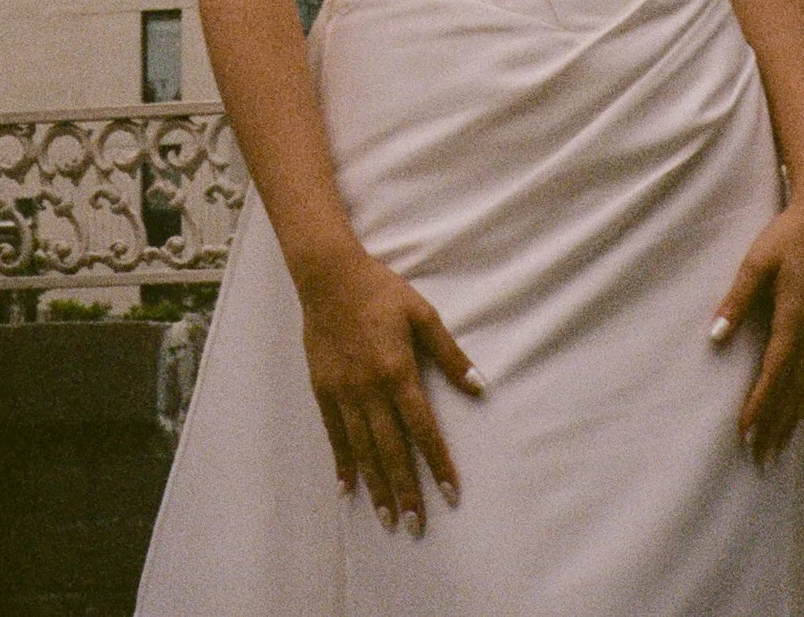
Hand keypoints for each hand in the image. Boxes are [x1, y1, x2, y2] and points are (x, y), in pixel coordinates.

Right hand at [295, 235, 481, 534]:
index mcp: (398, 372)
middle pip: (391, 450)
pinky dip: (343, 463)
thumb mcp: (422, 314)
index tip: (451, 494)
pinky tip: (348, 489)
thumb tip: (480, 386)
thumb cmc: (381, 291)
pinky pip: (334, 435)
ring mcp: (344, 393)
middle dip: (406, 491)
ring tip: (388, 519)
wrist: (329, 276)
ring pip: (363, 450)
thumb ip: (450, 354)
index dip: (438, 463)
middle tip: (416, 526)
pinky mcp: (323, 391)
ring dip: (377, 487)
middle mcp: (370, 390)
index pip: (423, 429)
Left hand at [709, 175, 803, 464]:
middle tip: (760, 459)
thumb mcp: (756, 261)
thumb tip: (715, 337)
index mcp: (795, 318)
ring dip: (792, 419)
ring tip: (779, 448)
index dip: (760, 407)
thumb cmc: (788, 235)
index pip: (774, 374)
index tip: (745, 434)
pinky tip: (802, 412)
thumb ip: (736, 300)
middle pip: (793, 390)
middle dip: (776, 426)